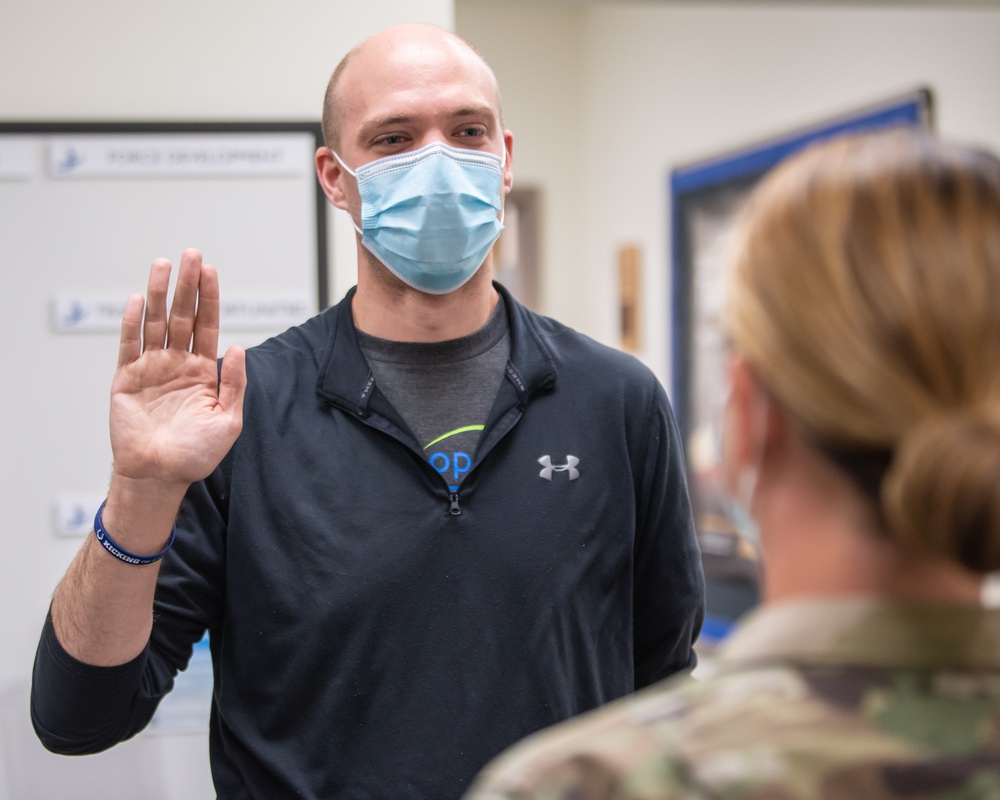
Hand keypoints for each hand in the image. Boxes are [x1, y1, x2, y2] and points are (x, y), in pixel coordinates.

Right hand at [110, 249, 246, 488]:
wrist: (159, 475)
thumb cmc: (196, 454)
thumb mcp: (228, 420)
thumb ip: (234, 383)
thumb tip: (238, 346)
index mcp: (203, 371)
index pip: (207, 325)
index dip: (209, 298)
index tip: (210, 271)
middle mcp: (177, 364)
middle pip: (181, 316)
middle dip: (186, 286)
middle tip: (190, 255)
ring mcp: (151, 368)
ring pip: (154, 323)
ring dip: (157, 293)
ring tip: (162, 265)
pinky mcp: (126, 378)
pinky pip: (128, 345)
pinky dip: (131, 323)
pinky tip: (136, 300)